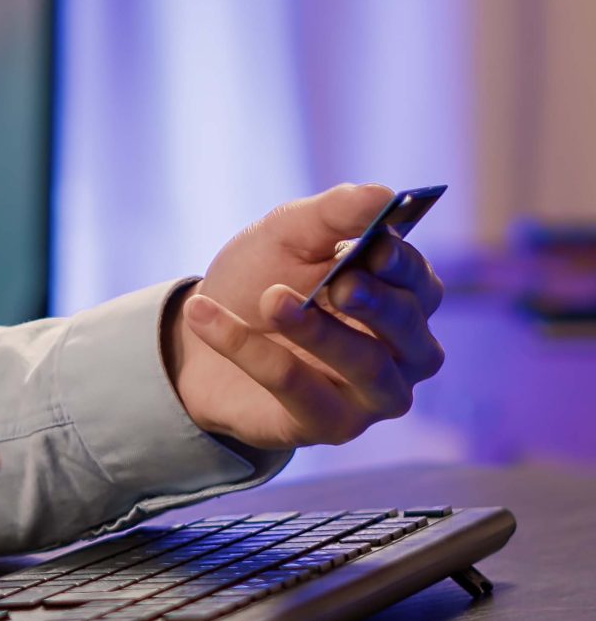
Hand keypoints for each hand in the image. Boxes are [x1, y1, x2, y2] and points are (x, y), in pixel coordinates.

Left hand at [168, 183, 445, 449]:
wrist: (198, 335)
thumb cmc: (258, 279)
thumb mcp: (287, 235)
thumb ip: (334, 214)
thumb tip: (382, 195)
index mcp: (401, 297)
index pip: (422, 285)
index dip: (403, 267)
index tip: (376, 247)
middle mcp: (401, 352)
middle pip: (410, 332)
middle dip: (376, 304)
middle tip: (339, 283)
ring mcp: (370, 395)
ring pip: (367, 369)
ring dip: (320, 332)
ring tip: (271, 298)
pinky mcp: (328, 425)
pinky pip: (297, 390)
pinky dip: (250, 350)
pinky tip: (205, 316)